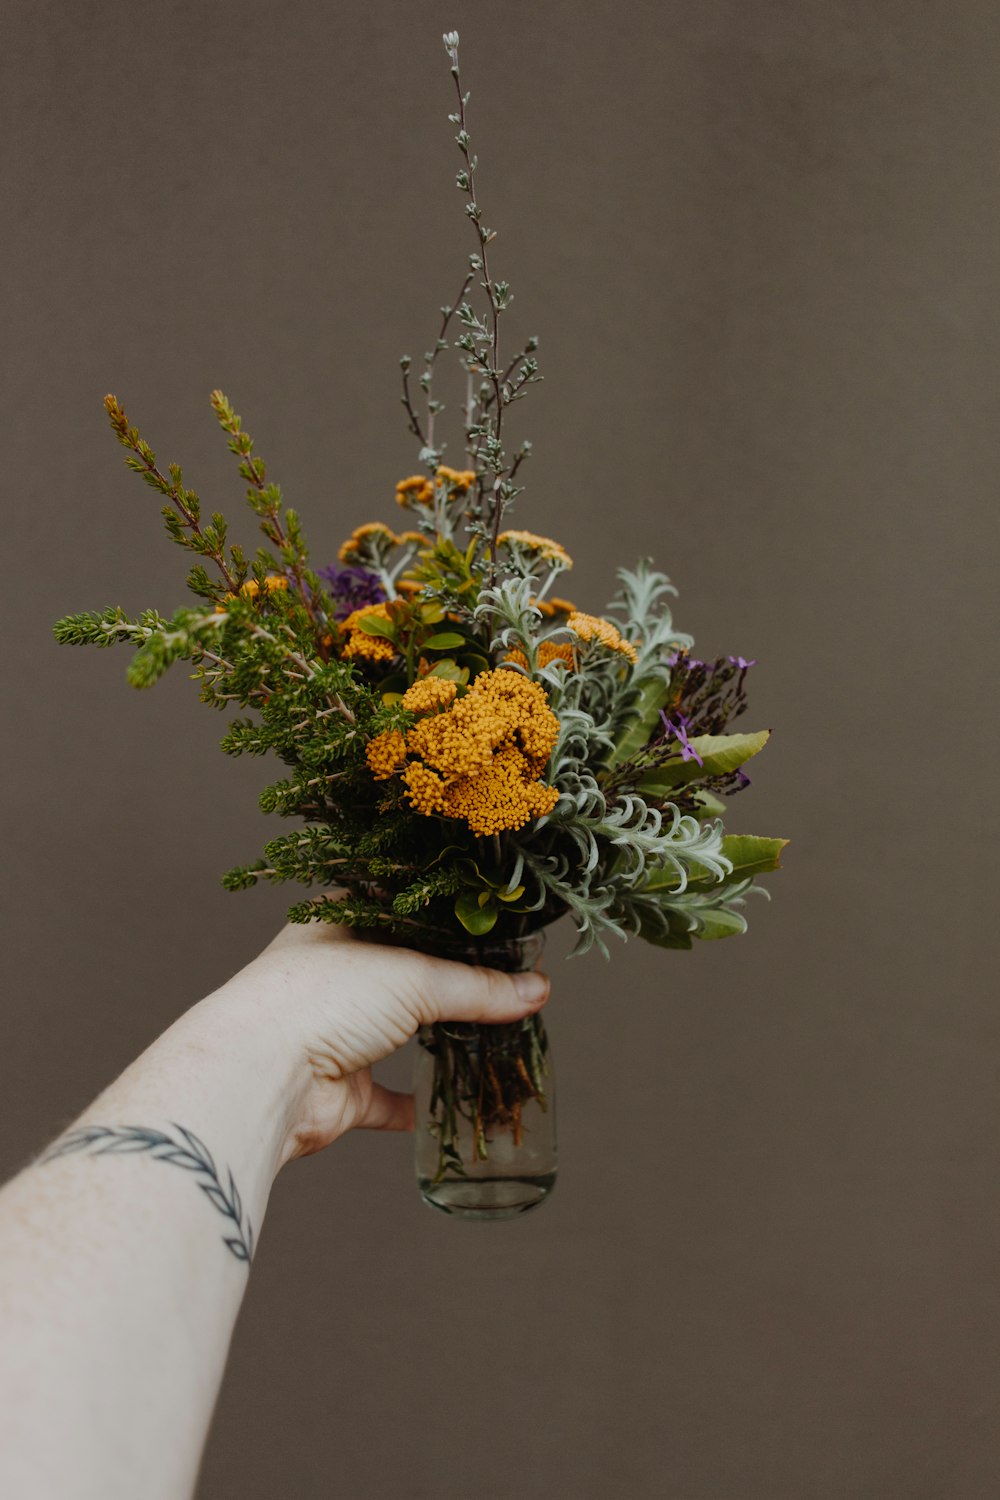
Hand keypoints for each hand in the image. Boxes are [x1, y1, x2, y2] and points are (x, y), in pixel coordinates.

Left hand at [225, 921, 550, 1162]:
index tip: (500, 922)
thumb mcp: (413, 975)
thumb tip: (537, 990)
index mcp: (340, 921)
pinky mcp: (340, 1089)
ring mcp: (335, 1030)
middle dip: (453, 979)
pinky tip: (457, 1100)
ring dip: (442, 1037)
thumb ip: (478, 986)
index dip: (451, 914)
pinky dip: (418, 1104)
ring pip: (399, 1031)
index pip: (404, 906)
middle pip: (407, 970)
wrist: (260, 1077)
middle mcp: (334, 972)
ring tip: (498, 1031)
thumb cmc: (321, 997)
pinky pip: (388, 1097)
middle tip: (510, 978)